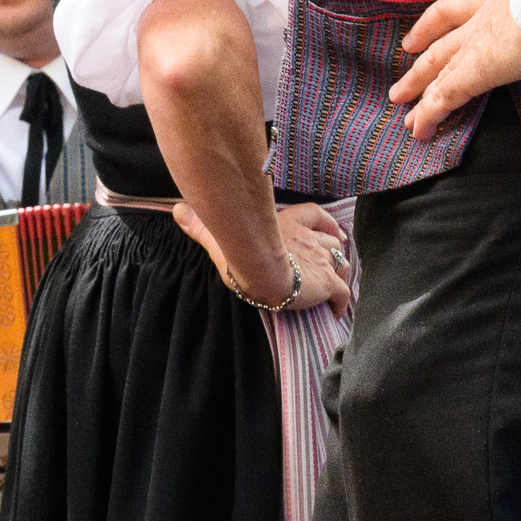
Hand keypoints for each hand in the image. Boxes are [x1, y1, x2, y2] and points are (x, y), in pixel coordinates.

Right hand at [187, 202, 352, 312]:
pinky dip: (343, 302)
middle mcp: (310, 240)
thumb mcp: (219, 238)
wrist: (262, 271)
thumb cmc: (241, 253)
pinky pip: (343, 294)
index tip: (333, 230)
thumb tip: (178, 209)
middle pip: (332, 241)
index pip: (316, 216)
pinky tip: (337, 311)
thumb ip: (201, 226)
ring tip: (336, 284)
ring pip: (343, 263)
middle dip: (334, 249)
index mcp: (289, 225)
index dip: (327, 223)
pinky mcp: (328, 283)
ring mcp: (321, 262)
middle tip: (332, 260)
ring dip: (341, 271)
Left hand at [388, 0, 520, 138]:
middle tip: (401, 91)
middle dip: (419, 72)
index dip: (428, 26)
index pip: (449, 10)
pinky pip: (443, 98)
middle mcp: (476, 23)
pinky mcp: (472, 73)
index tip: (413, 42)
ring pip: (436, 76)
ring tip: (405, 119)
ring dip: (418, 97)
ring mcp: (472, 48)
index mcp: (493, 1)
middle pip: (438, 50)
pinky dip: (429, 115)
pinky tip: (418, 129)